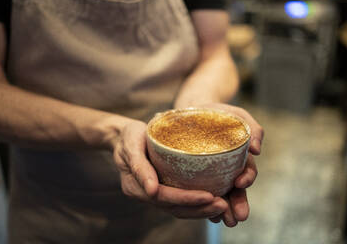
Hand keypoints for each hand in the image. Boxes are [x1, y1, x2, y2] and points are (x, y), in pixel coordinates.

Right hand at [113, 120, 230, 218]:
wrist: (123, 137)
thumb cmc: (128, 136)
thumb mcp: (131, 144)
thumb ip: (139, 166)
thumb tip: (152, 190)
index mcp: (135, 186)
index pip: (163, 197)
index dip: (186, 199)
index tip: (209, 196)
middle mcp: (145, 194)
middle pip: (173, 208)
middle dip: (199, 209)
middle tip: (223, 205)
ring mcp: (153, 194)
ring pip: (178, 209)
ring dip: (200, 210)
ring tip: (223, 205)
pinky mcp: (162, 190)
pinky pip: (179, 202)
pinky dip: (196, 204)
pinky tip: (213, 200)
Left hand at [193, 103, 263, 226]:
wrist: (197, 109)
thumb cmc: (221, 113)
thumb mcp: (239, 116)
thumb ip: (253, 129)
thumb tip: (256, 149)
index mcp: (240, 157)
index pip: (247, 171)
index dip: (247, 178)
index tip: (240, 183)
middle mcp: (229, 169)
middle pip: (235, 190)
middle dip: (238, 204)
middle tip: (237, 218)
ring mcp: (214, 174)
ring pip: (220, 195)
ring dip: (222, 210)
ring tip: (220, 220)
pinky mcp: (199, 175)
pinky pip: (203, 190)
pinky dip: (204, 203)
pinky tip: (203, 213)